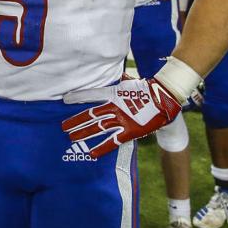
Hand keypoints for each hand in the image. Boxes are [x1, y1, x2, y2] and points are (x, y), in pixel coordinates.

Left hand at [61, 75, 181, 158]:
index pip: (91, 94)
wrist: (164, 99)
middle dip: (76, 121)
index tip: (65, 99)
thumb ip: (122, 80)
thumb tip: (120, 75)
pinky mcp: (130, 131)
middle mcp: (114, 107)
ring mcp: (121, 120)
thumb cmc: (147, 89)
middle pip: (91, 115)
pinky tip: (92, 153)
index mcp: (114, 93)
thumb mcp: (131, 82)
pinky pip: (113, 141)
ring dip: (84, 133)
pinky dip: (102, 148)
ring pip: (98, 128)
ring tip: (71, 138)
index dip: (78, 97)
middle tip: (63, 127)